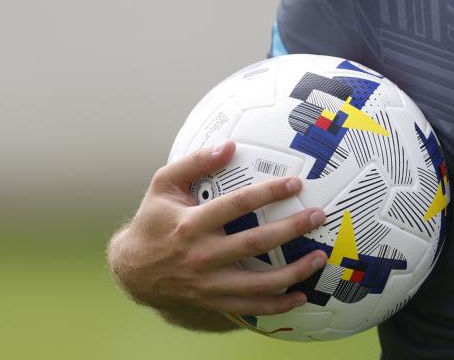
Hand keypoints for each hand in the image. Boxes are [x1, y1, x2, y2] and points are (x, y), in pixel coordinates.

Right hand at [108, 140, 327, 321]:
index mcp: (190, 224)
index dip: (268, 193)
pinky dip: (277, 305)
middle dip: (290, 229)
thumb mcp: (163, 184)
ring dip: (293, 272)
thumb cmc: (153, 220)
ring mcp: (208, 284)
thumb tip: (229, 145)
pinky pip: (250, 307)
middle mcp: (201, 256)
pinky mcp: (212, 302)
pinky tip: (300, 296)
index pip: (236, 205)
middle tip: (318, 215)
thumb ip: (194, 162)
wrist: (132, 270)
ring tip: (320, 258)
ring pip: (257, 283)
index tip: (295, 183)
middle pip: (254, 243)